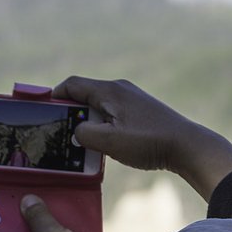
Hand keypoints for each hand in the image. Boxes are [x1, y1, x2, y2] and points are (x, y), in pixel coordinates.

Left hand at [0, 195, 113, 231]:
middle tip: (30, 186)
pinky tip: (67, 212)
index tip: (6, 190)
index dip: (1, 209)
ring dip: (46, 217)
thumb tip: (26, 200)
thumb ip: (37, 215)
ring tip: (50, 195)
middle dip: (26, 209)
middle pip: (19, 228)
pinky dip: (59, 229)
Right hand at [54, 76, 231, 201]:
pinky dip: (101, 125)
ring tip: (80, 143)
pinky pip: (111, 114)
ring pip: (98, 106)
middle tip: (58, 132)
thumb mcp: (110, 141)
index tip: (43, 111)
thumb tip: (76, 131)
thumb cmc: (150, 142)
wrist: (188, 146)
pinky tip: (104, 145)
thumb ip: (85, 134)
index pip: (72, 85)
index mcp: (110, 91)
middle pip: (84, 95)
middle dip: (69, 113)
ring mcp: (131, 100)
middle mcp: (120, 90)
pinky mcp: (140, 112)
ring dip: (86, 122)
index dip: (54, 96)